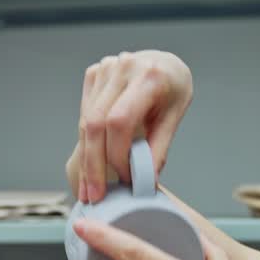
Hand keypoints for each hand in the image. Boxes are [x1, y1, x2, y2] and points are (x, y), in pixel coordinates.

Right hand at [65, 51, 193, 203]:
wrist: (164, 64)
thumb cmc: (173, 90)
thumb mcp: (175, 116)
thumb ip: (159, 147)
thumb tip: (145, 180)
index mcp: (149, 77)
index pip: (120, 121)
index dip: (118, 154)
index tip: (125, 178)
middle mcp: (122, 68)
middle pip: (96, 123)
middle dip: (93, 164)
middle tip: (94, 195)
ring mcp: (104, 69)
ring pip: (86, 122)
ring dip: (86, 159)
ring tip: (89, 189)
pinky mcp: (93, 74)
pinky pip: (84, 115)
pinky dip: (86, 142)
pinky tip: (89, 165)